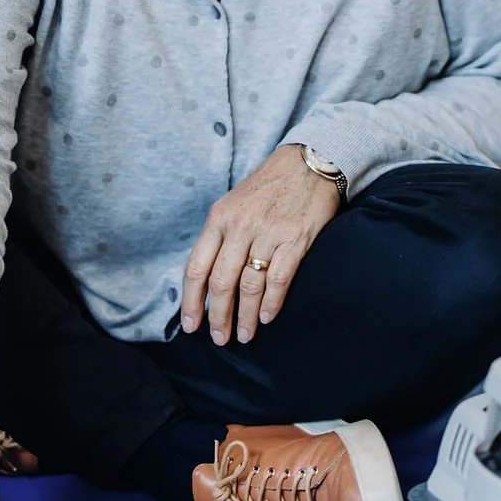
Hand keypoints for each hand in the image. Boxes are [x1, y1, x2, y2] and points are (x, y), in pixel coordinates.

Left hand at [181, 144, 339, 345]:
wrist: (309, 162)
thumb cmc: (269, 186)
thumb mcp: (233, 203)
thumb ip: (220, 236)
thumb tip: (207, 277)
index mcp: (219, 218)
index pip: (196, 268)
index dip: (191, 302)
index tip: (191, 325)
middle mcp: (239, 226)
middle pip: (220, 283)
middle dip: (218, 317)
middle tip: (220, 339)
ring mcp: (268, 233)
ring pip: (248, 286)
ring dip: (245, 317)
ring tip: (245, 335)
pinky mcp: (296, 239)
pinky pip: (278, 279)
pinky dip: (271, 303)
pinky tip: (268, 317)